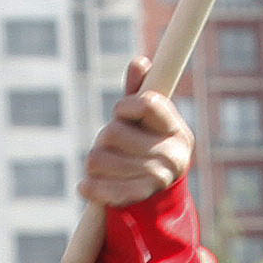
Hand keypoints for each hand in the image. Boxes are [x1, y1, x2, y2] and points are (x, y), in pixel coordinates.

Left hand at [82, 65, 192, 217]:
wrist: (161, 193)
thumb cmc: (149, 144)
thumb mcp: (148, 119)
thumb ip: (140, 91)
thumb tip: (139, 62)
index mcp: (176, 129)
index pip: (147, 103)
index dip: (126, 105)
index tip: (123, 112)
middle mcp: (171, 156)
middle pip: (113, 132)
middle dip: (105, 135)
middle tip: (111, 143)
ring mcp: (156, 179)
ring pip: (99, 159)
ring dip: (95, 159)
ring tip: (106, 163)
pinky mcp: (137, 200)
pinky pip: (101, 189)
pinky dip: (90, 187)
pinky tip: (86, 186)